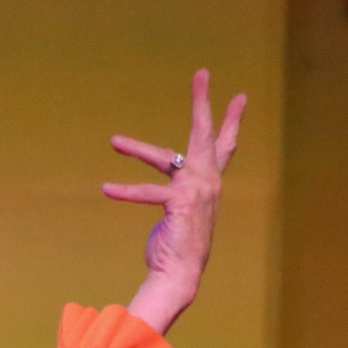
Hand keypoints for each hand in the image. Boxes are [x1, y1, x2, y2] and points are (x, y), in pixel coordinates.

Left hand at [103, 70, 246, 333]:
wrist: (181, 275)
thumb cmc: (177, 249)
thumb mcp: (182, 214)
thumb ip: (180, 195)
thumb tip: (172, 191)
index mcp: (210, 183)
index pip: (224, 146)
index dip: (231, 121)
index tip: (239, 96)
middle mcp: (208, 182)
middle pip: (206, 134)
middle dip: (202, 101)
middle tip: (202, 72)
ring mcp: (196, 190)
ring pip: (164, 159)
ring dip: (135, 149)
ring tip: (113, 141)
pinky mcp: (180, 202)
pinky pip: (147, 192)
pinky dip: (125, 192)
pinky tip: (107, 189)